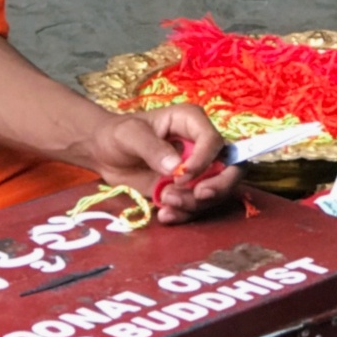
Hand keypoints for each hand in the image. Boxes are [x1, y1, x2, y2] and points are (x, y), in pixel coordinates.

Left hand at [77, 103, 235, 223]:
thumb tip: (175, 166)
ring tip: (165, 202)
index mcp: (191, 122)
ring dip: (194, 203)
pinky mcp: (187, 190)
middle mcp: (201, 146)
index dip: (205, 161)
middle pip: (231, 168)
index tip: (180, 175)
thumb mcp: (130, 135)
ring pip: (215, 192)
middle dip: (218, 187)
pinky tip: (164, 214)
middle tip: (199, 196)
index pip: (214, 141)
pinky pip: (197, 207)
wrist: (104, 153)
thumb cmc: (118, 134)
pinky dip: (184, 215)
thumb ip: (152, 148)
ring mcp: (197, 170)